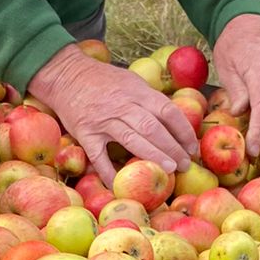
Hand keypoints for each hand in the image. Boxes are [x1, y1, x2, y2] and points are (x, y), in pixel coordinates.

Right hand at [29, 43, 197, 188]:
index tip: (192, 147)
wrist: (66, 74)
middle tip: (184, 165)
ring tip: (169, 170)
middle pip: (153, 128)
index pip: (167, 111)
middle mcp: (122, 105)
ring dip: (153, 156)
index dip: (183, 131)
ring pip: (132, 140)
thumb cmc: (103, 80)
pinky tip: (121, 184)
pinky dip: (109, 172)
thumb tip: (175, 120)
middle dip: (173, 148)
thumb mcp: (131, 81)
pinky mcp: (85, 133)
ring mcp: (103, 120)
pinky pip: (98, 156)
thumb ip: (150, 99)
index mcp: (137, 92)